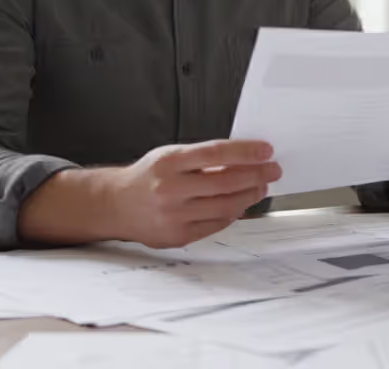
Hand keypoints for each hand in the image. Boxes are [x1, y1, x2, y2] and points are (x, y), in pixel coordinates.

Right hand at [106, 139, 281, 247]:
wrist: (115, 204)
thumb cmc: (149, 176)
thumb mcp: (171, 155)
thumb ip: (203, 157)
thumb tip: (245, 158)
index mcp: (169, 162)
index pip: (216, 153)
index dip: (246, 152)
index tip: (266, 151)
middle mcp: (170, 189)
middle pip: (225, 182)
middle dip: (257, 175)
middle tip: (273, 170)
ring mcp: (173, 215)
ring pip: (225, 207)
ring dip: (250, 196)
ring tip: (261, 187)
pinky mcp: (177, 236)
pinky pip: (215, 225)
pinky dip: (233, 214)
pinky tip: (241, 205)